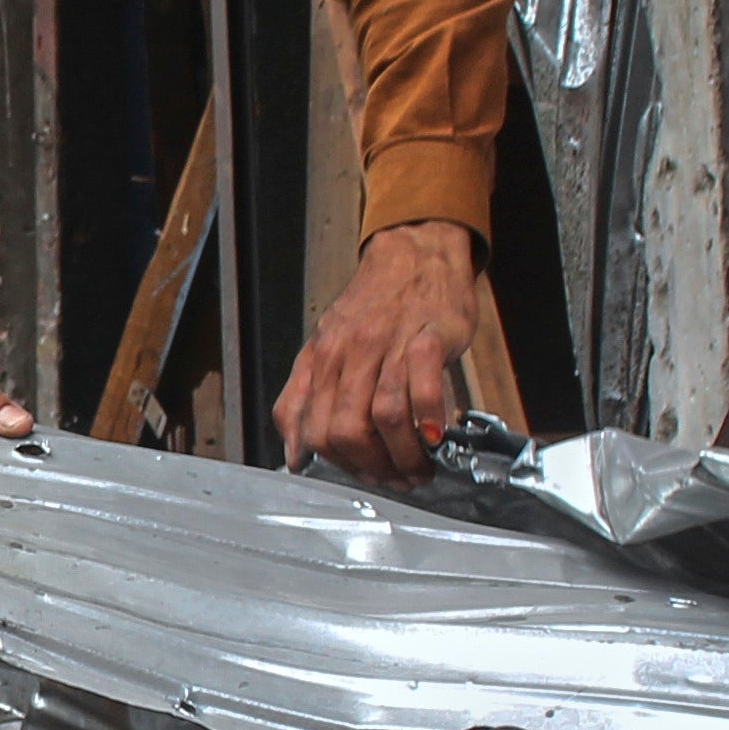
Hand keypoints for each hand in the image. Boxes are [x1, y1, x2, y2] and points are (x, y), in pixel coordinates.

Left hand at [274, 221, 487, 487]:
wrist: (414, 251)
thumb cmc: (375, 304)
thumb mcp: (325, 345)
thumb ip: (302, 397)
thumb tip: (293, 455)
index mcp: (322, 357)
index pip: (313, 428)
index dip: (337, 463)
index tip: (362, 474)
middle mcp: (350, 352)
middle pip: (345, 429)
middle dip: (371, 466)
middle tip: (394, 479)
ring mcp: (389, 343)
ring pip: (383, 415)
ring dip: (402, 454)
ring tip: (418, 469)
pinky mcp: (428, 335)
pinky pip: (423, 386)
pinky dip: (428, 419)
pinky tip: (436, 437)